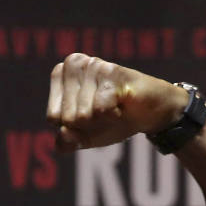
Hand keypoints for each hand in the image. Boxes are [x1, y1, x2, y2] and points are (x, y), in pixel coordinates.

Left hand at [46, 53, 188, 151]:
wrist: (152, 114)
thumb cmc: (116, 120)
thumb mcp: (86, 136)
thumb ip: (68, 141)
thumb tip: (63, 133)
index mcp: (61, 74)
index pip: (53, 117)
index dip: (75, 128)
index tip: (92, 118)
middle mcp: (74, 64)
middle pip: (67, 117)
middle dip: (89, 125)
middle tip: (106, 112)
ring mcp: (93, 65)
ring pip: (83, 114)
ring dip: (103, 120)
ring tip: (115, 106)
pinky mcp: (112, 71)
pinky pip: (101, 109)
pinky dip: (114, 116)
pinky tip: (123, 104)